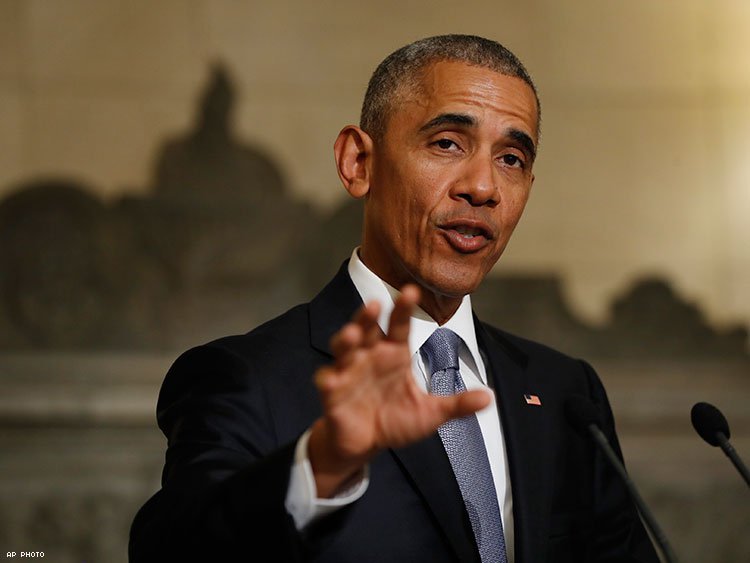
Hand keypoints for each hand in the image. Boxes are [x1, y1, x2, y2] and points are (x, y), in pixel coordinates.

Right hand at [308, 284, 490, 496]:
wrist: (365, 444)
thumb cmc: (395, 421)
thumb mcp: (431, 414)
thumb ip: (456, 404)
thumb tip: (489, 397)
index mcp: (393, 355)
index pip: (398, 326)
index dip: (402, 309)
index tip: (411, 291)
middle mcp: (370, 357)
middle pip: (367, 329)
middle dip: (368, 316)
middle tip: (375, 304)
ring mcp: (349, 372)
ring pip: (344, 348)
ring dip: (346, 339)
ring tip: (352, 334)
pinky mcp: (333, 393)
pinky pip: (328, 381)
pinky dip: (328, 378)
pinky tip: (331, 378)